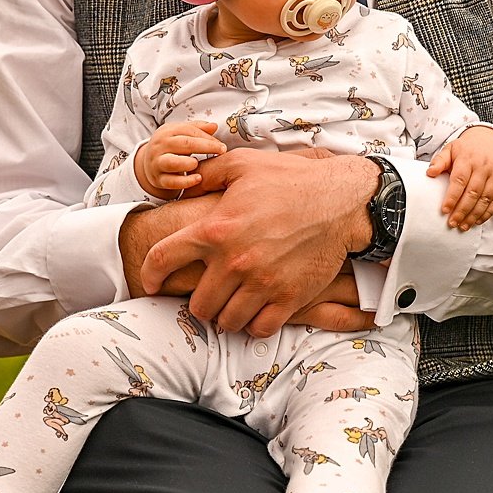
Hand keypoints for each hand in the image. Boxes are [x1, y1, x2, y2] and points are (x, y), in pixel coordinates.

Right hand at [134, 120, 227, 200]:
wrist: (149, 163)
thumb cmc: (171, 146)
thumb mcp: (181, 133)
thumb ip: (198, 129)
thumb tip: (214, 126)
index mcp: (166, 132)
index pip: (189, 131)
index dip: (207, 137)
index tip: (221, 144)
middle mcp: (160, 146)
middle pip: (183, 144)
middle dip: (205, 146)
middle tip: (222, 151)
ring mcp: (157, 163)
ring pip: (172, 162)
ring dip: (188, 163)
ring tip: (199, 163)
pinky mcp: (158, 179)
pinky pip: (171, 182)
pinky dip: (185, 182)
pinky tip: (198, 179)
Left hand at [138, 150, 379, 336]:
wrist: (342, 201)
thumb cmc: (292, 180)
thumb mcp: (244, 164)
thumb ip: (207, 174)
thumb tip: (183, 183)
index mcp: (216, 228)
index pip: (163, 259)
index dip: (150, 275)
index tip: (153, 283)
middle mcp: (235, 260)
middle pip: (198, 303)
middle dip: (201, 301)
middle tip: (210, 294)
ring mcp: (263, 282)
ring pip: (226, 320)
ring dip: (226, 315)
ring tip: (233, 304)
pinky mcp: (289, 297)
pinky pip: (259, 328)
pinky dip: (254, 324)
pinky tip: (257, 312)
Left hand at [427, 127, 492, 230]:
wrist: (490, 140)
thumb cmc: (467, 149)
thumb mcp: (451, 149)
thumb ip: (439, 161)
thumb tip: (430, 172)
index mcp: (468, 159)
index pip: (460, 180)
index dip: (452, 197)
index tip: (444, 210)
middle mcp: (484, 167)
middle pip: (473, 192)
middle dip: (462, 211)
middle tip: (453, 223)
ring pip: (486, 199)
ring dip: (474, 215)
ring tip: (464, 226)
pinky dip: (488, 213)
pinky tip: (478, 221)